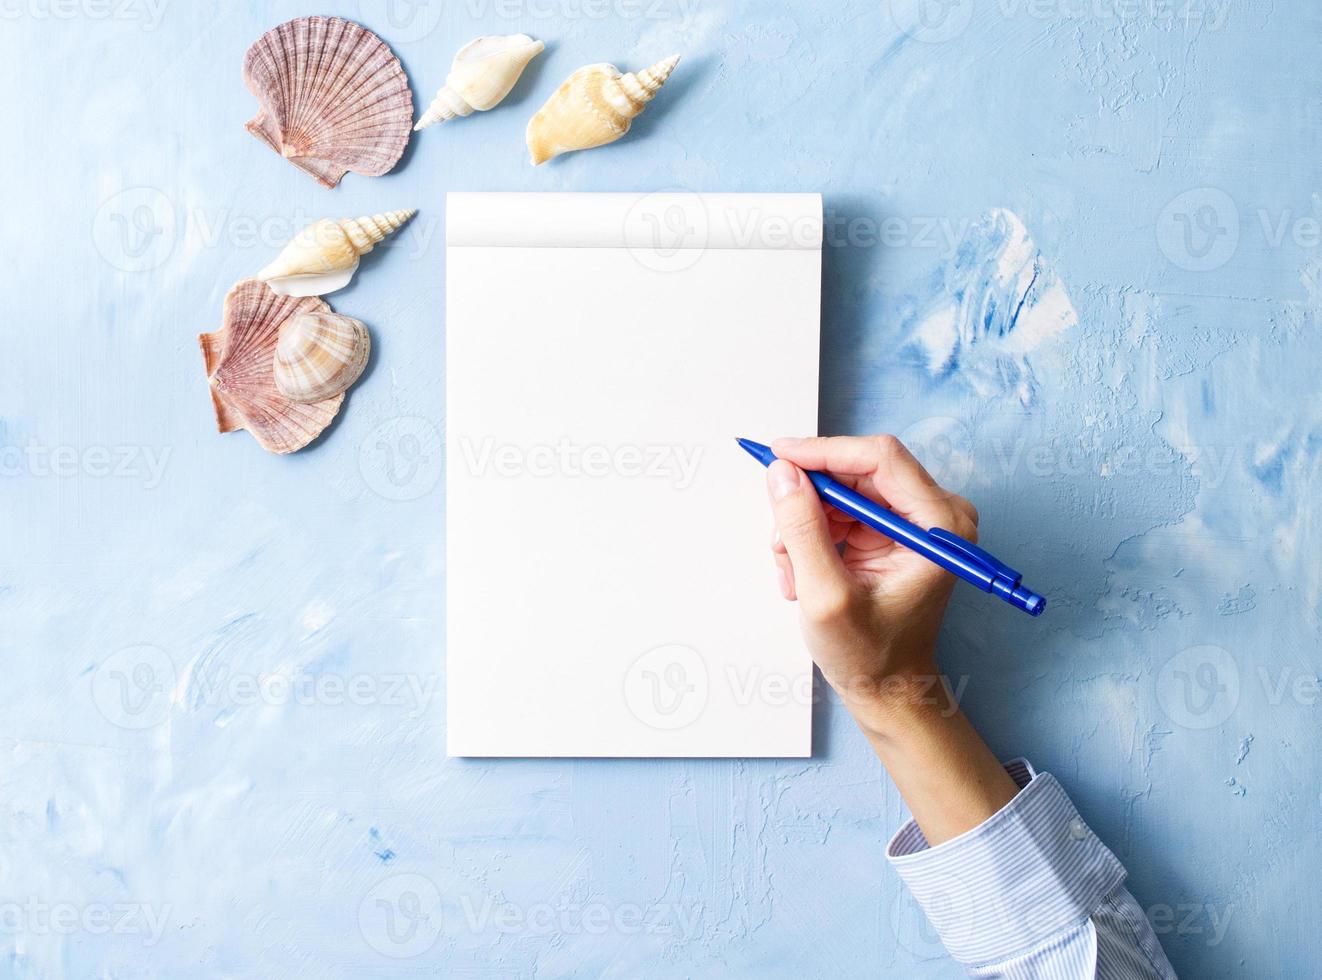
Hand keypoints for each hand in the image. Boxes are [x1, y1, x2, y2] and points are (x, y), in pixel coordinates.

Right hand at [764, 435, 1016, 843]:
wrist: (889, 689)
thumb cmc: (872, 655)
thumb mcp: (826, 596)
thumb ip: (803, 530)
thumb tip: (782, 474)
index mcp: (940, 525)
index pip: (879, 458)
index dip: (823, 452)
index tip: (778, 457)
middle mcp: (935, 513)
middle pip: (856, 471)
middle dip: (809, 503)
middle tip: (781, 544)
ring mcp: (913, 520)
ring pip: (840, 492)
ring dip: (805, 527)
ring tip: (792, 575)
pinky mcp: (891, 530)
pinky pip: (839, 511)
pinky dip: (812, 538)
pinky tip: (802, 575)